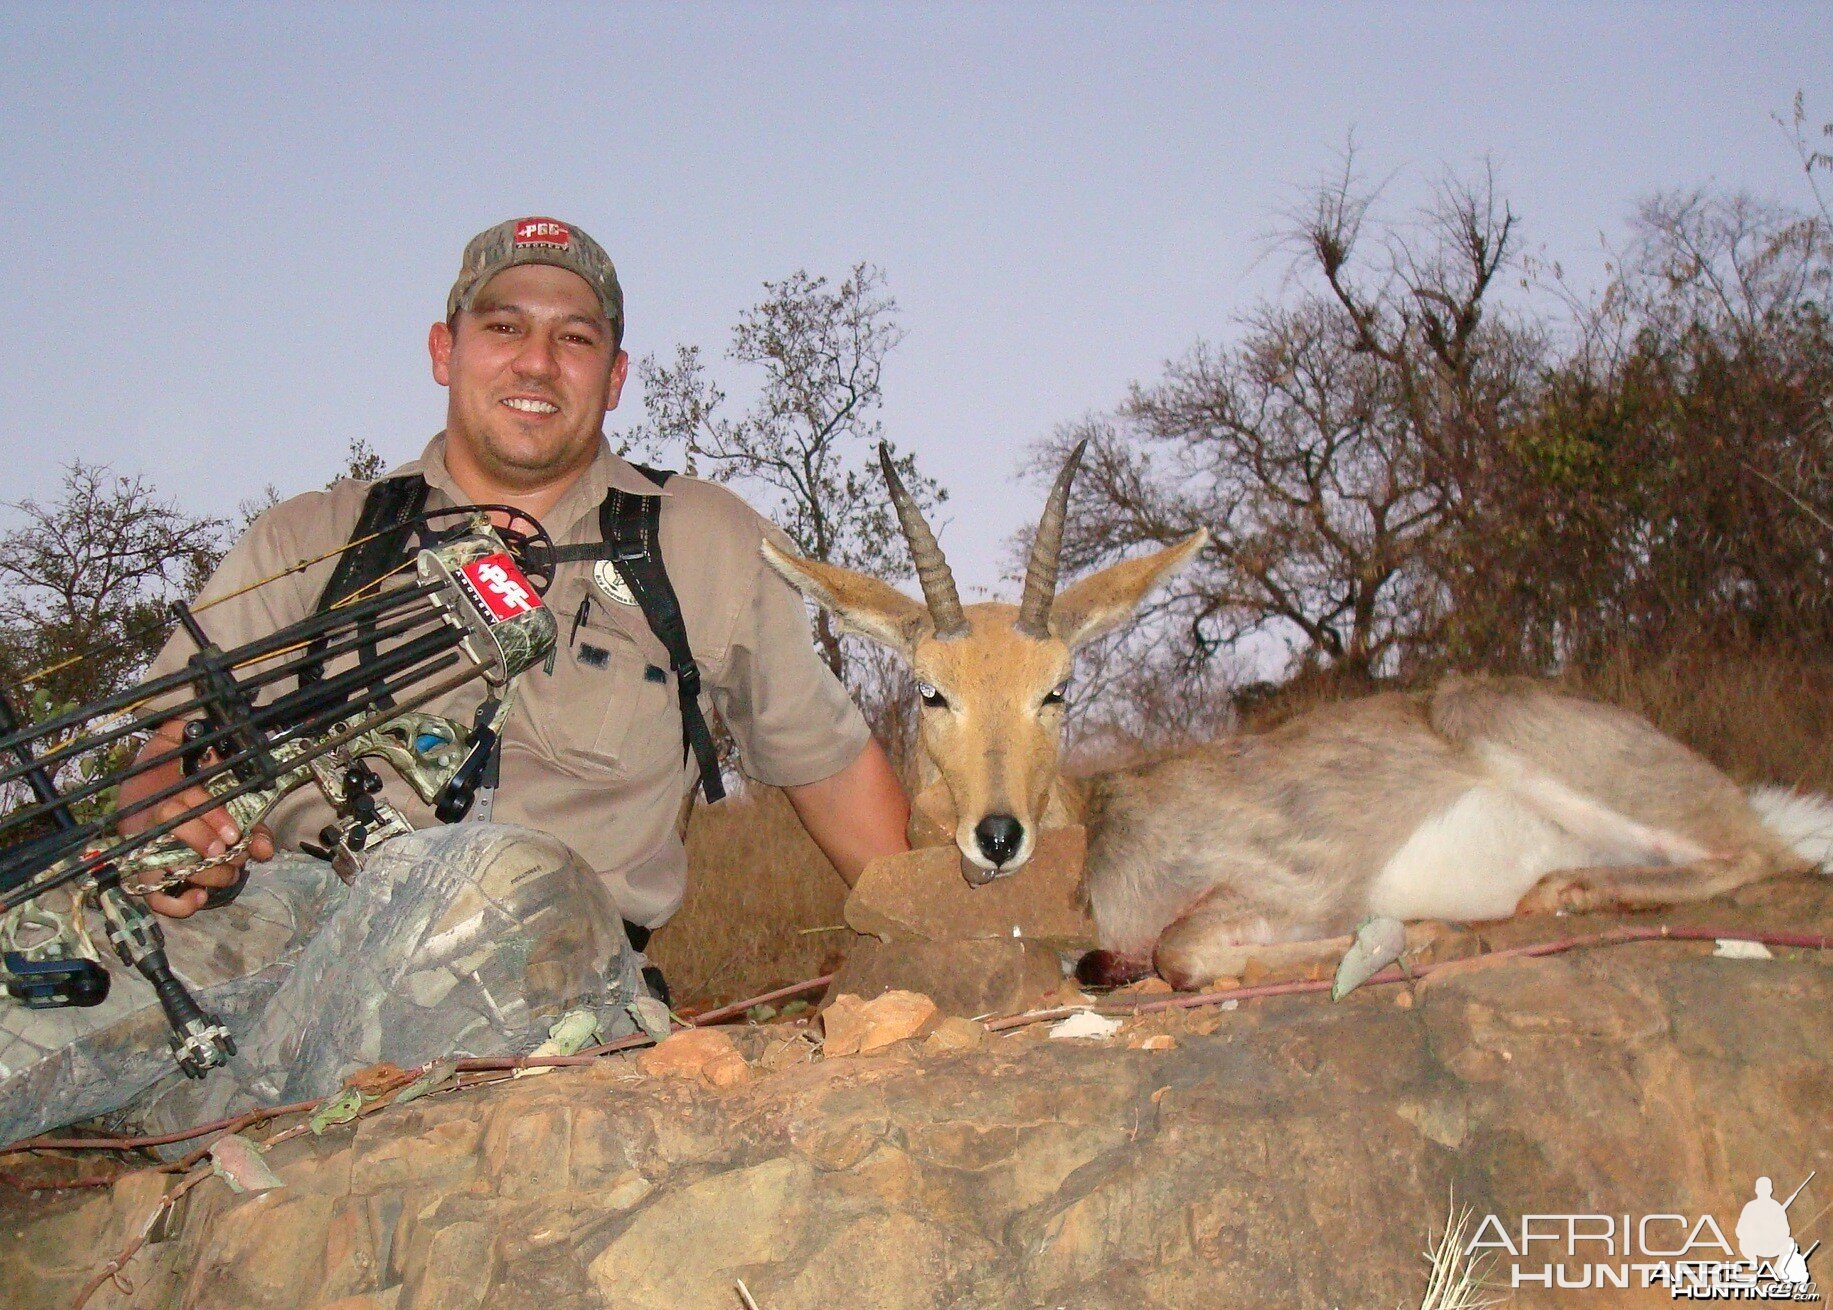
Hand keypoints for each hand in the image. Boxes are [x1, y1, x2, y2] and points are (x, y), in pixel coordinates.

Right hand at [134, 781, 274, 918]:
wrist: (177, 837)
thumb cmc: (213, 828)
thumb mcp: (236, 825)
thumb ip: (253, 833)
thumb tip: (265, 851)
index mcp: (184, 800)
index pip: (193, 799)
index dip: (216, 819)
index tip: (234, 836)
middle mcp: (161, 824)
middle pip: (178, 831)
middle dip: (211, 850)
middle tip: (235, 860)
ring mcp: (149, 855)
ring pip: (166, 864)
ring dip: (205, 875)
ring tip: (229, 876)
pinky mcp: (148, 883)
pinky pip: (156, 898)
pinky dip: (179, 903)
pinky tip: (201, 897)